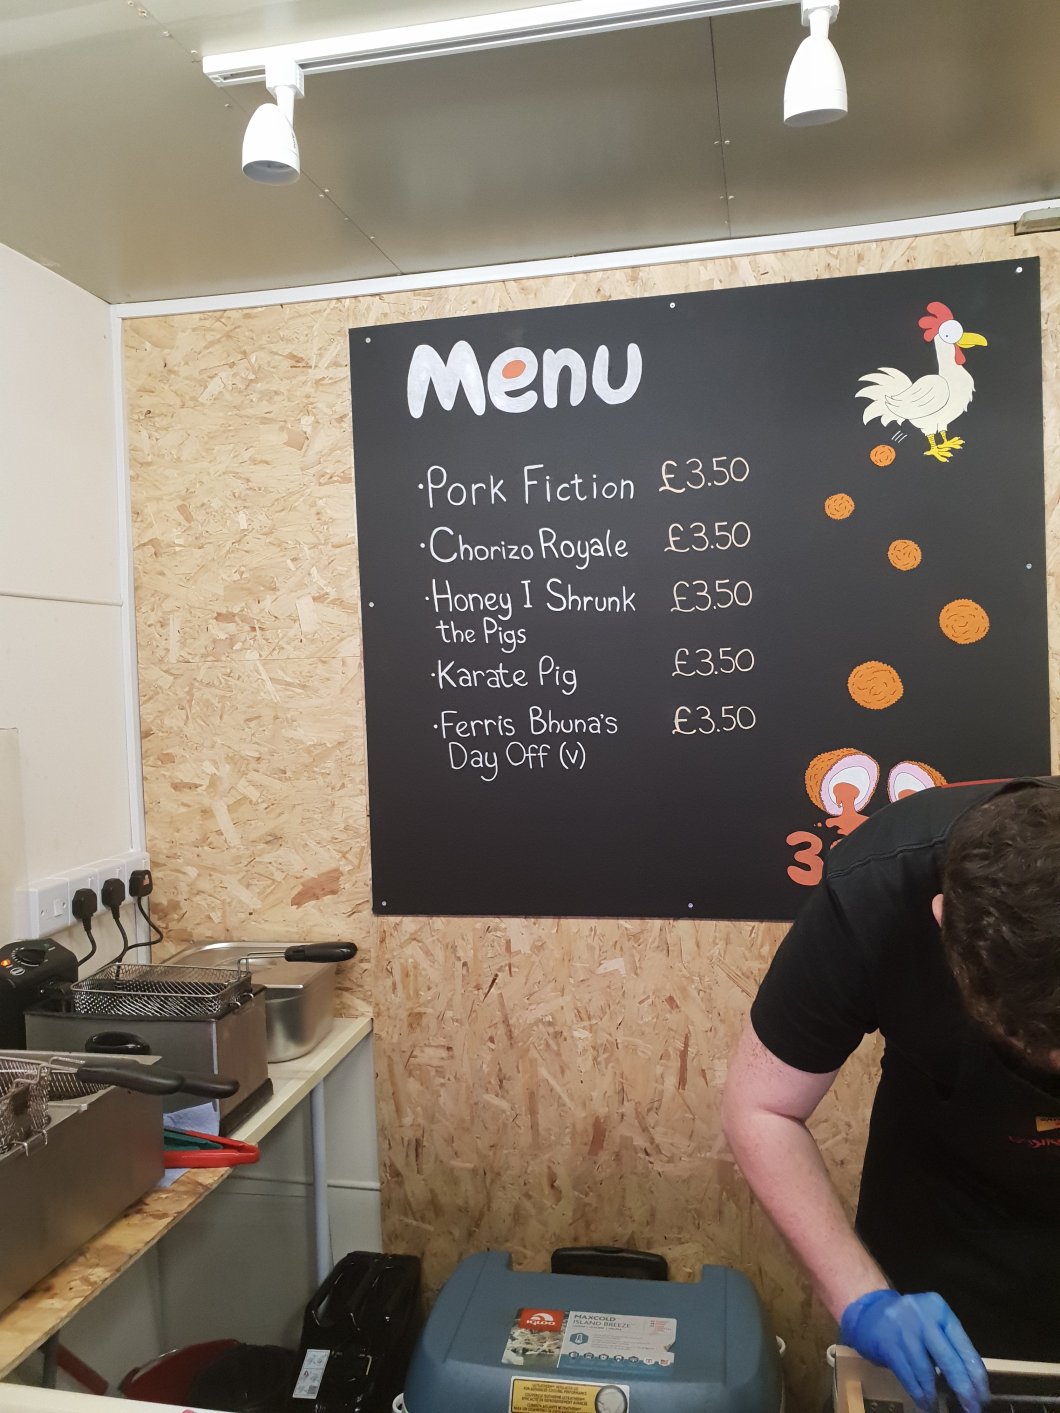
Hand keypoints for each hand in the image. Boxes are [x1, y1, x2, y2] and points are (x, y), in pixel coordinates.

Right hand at [839, 1290, 989, 1412]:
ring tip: (940, 1407)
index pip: (964, 1346)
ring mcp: (902, 1328)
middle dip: (963, 1389)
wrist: (867, 1310)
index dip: (976, 1376)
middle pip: (949, 1359)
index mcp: (939, 1309)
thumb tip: (970, 1383)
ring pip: (926, 1371)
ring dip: (935, 1395)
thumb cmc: (908, 1323)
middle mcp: (923, 1315)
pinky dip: (918, 1392)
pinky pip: (908, 1375)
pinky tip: (924, 1402)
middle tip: (971, 1409)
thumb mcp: (930, 1324)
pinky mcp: (887, 1343)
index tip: (983, 1397)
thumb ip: (948, 1345)